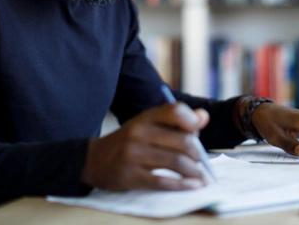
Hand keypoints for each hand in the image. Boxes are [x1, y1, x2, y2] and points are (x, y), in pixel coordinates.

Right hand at [81, 103, 209, 190]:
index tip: (198, 132)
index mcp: (146, 117)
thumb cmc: (130, 141)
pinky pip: (162, 181)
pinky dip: (182, 185)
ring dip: (194, 171)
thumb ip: (176, 121)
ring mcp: (134, 154)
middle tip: (202, 162)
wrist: (94, 159)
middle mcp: (139, 133)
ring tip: (201, 177)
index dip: (192, 121)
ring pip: (176, 162)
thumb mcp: (148, 124)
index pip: (175, 111)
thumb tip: (204, 117)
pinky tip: (192, 186)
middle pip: (182, 141)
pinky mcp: (130, 176)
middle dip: (198, 154)